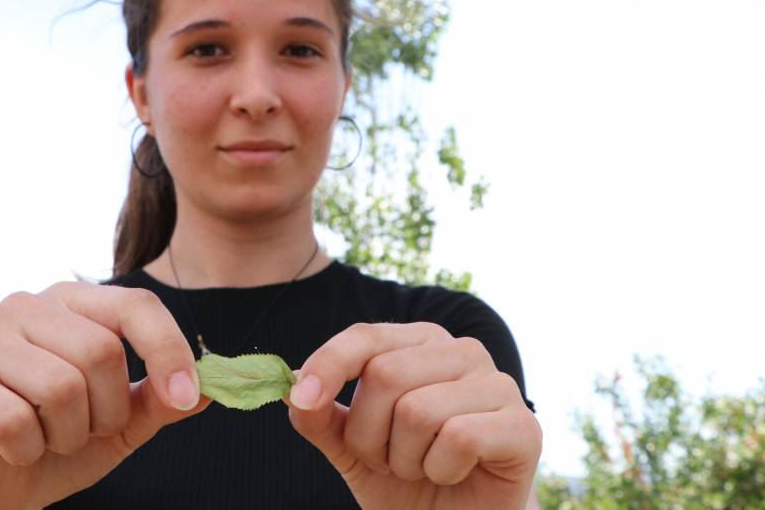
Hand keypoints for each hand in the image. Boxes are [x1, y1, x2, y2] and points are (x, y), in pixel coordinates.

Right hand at [0, 282, 210, 509]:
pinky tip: (15, 448)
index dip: (169, 350)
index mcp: (74, 302)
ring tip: (51, 439)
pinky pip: (13, 419)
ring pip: (60, 387)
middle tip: (88, 430)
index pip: (135, 305)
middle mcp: (26, 306)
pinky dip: (28, 450)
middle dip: (108, 411)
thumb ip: (161, 401)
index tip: (186, 396)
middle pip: (100, 351)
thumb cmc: (62, 440)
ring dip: (69, 434)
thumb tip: (213, 387)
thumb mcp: (124, 423)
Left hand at [283, 322, 541, 509]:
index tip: (301, 398)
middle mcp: (462, 351)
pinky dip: (440, 470)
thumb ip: (319, 416)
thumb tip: (291, 388)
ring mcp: (498, 384)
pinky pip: (458, 437)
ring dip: (404, 459)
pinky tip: (452, 475)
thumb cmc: (406, 478)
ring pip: (418, 410)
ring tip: (421, 469)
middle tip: (387, 460)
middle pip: (386, 375)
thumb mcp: (349, 447)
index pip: (366, 336)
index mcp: (420, 342)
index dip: (328, 364)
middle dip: (369, 434)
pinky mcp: (524, 426)